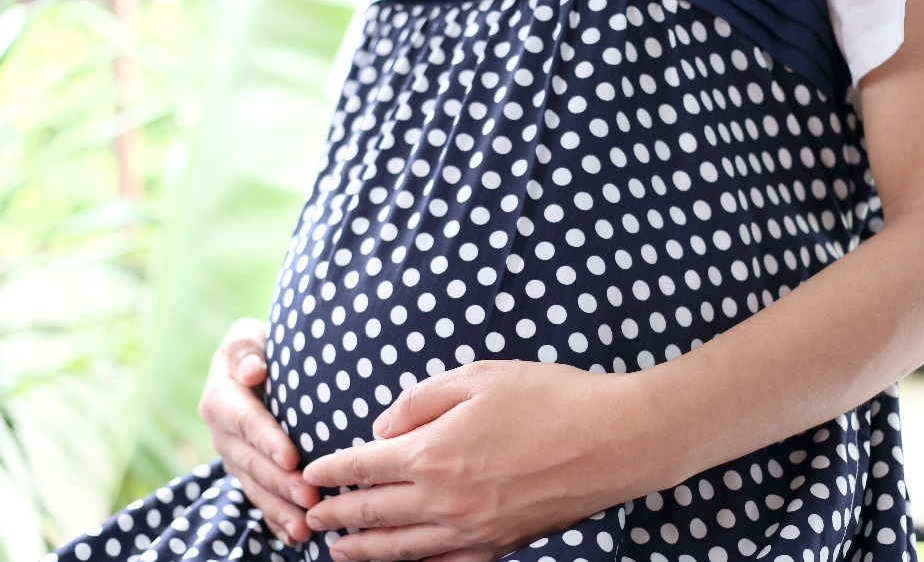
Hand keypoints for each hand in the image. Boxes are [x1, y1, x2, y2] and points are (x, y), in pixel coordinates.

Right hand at [197, 318, 319, 544]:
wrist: (253, 366)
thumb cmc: (259, 346)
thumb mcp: (247, 336)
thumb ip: (247, 349)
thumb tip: (254, 370)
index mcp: (221, 398)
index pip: (246, 421)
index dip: (268, 440)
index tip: (292, 458)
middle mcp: (221, 433)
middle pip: (252, 462)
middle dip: (280, 482)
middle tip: (310, 498)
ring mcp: (232, 458)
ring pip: (254, 487)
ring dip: (279, 509)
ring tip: (304, 528)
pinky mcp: (245, 474)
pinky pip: (258, 499)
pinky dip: (275, 520)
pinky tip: (294, 537)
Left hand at [301, 361, 655, 560]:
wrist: (615, 440)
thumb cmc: (548, 398)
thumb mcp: (477, 378)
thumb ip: (420, 401)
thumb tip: (382, 428)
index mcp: (431, 453)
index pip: (364, 466)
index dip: (333, 470)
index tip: (312, 473)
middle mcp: (444, 499)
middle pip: (374, 512)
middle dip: (337, 514)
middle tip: (309, 516)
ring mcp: (473, 529)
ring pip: (402, 547)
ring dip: (364, 550)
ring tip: (338, 551)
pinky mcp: (502, 543)